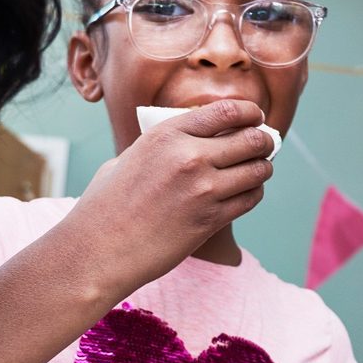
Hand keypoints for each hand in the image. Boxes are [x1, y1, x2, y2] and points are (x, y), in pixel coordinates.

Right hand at [65, 99, 273, 293]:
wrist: (98, 251)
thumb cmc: (104, 208)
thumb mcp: (127, 160)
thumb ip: (160, 146)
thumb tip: (184, 139)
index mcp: (166, 135)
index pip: (228, 111)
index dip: (250, 113)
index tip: (255, 119)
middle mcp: (189, 157)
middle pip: (251, 139)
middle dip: (264, 141)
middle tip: (263, 146)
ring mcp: (202, 190)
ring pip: (257, 170)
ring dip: (262, 170)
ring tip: (255, 172)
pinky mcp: (209, 220)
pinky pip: (250, 199)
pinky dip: (253, 195)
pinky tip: (243, 195)